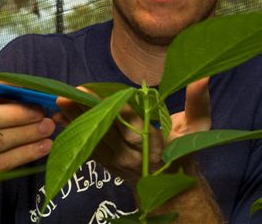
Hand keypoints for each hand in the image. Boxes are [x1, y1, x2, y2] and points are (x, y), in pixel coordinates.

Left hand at [53, 78, 211, 181]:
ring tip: (59, 102)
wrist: (171, 186)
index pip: (134, 122)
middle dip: (88, 111)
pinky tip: (59, 117)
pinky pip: (88, 147)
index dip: (115, 108)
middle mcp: (134, 153)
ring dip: (75, 120)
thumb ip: (199, 101)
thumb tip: (202, 75)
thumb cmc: (185, 150)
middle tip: (69, 93)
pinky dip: (73, 132)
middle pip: (108, 129)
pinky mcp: (107, 163)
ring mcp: (118, 160)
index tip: (100, 93)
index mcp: (155, 142)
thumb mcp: (199, 127)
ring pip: (94, 138)